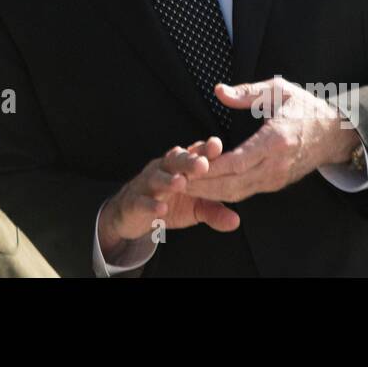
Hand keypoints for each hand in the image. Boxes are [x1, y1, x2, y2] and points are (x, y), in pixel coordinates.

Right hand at [97, 137, 239, 261]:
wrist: (132, 213)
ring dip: (169, 180)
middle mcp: (163, 170)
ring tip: (181, 183)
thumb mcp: (194, 209)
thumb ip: (214, 212)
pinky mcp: (134, 202)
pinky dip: (151, 205)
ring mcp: (147, 185)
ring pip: (157, 178)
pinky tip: (161, 209)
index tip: (216, 146)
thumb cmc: (168, 204)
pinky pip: (142, 201)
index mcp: (180, 167)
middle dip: (188, 161)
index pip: (193, 154)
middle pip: (175, 161)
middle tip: (202, 164)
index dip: (203, 149)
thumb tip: (236, 221)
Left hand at [182, 78, 361, 203]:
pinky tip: (202, 185)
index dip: (210, 168)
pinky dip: (221, 191)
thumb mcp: (279, 90)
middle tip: (174, 182)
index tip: (186, 166)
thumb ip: (248, 92)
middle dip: (202, 186)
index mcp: (276, 141)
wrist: (335, 133)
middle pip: (233, 184)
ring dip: (208, 192)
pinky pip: (245, 191)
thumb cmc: (306, 107)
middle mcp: (276, 165)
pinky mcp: (275, 183)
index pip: (238, 161)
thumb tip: (219, 91)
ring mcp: (276, 178)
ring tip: (180, 186)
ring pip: (237, 192)